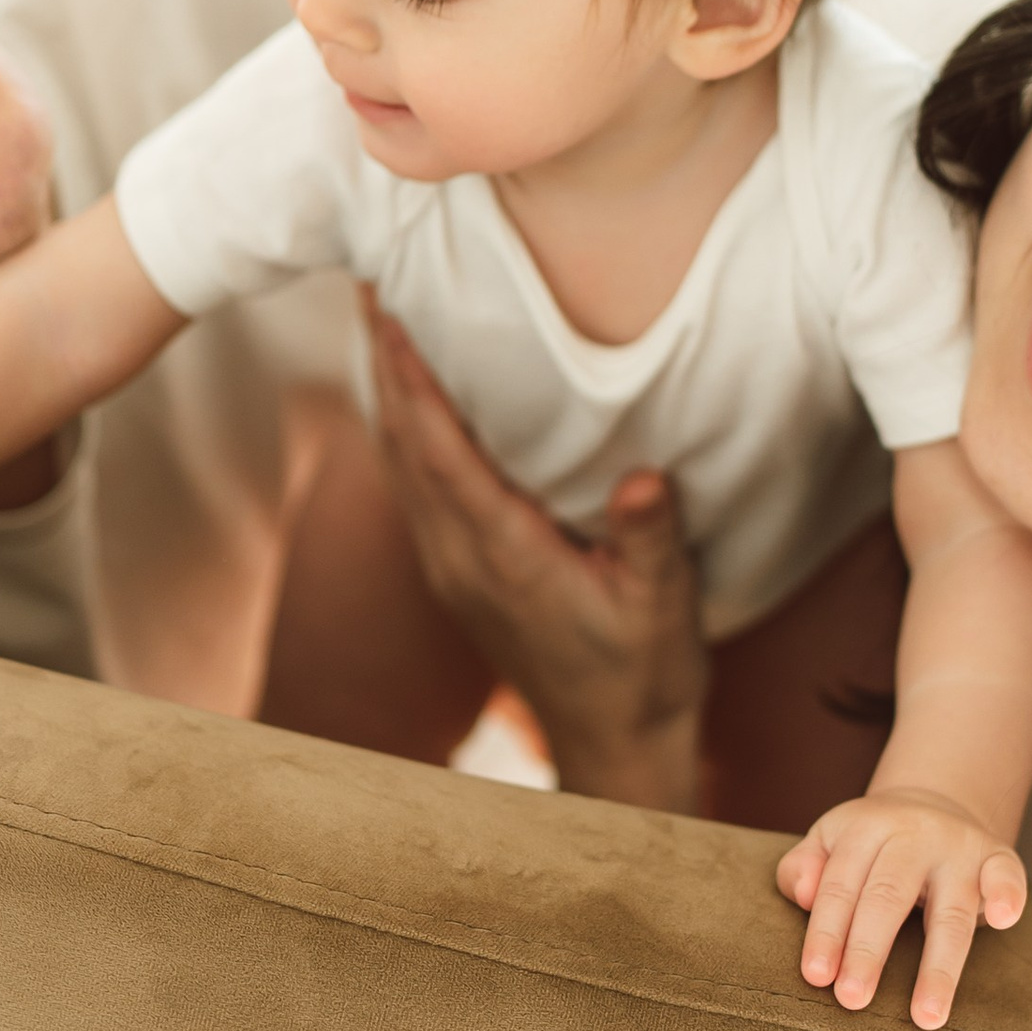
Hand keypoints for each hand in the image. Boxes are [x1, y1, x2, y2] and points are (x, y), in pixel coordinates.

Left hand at [363, 292, 708, 811]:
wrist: (615, 745)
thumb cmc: (644, 672)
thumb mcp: (664, 606)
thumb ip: (649, 540)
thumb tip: (641, 480)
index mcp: (503, 555)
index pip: (439, 450)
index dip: (411, 379)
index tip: (388, 313)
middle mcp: (459, 559)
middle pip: (401, 444)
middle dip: (383, 362)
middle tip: (367, 285)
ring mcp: (450, 570)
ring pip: (398, 465)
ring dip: (386, 392)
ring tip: (378, 321)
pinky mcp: (457, 577)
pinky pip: (412, 488)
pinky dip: (401, 432)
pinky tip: (405, 400)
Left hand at [775, 785, 1026, 1026]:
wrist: (932, 807)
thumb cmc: (869, 847)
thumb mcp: (827, 844)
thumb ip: (801, 870)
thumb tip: (803, 895)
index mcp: (865, 827)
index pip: (841, 885)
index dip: (827, 932)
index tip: (817, 978)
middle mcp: (913, 833)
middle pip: (887, 896)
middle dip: (868, 951)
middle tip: (852, 1000)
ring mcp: (959, 847)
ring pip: (948, 911)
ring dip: (938, 967)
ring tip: (927, 1017)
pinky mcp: (998, 857)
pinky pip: (1006, 874)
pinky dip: (1008, 893)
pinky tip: (1002, 919)